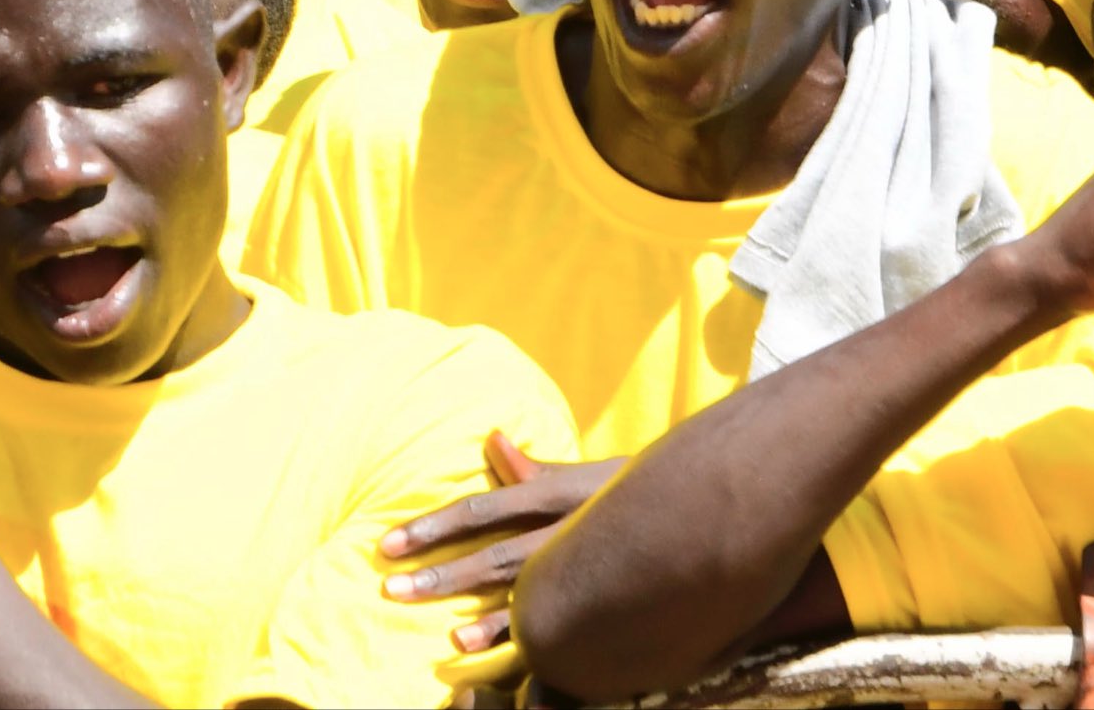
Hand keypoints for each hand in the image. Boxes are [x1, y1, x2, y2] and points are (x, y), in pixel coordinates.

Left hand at [378, 433, 622, 661]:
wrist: (704, 512)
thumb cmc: (632, 494)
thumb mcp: (583, 476)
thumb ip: (534, 468)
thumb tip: (492, 439)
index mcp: (550, 497)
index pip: (478, 510)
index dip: (432, 526)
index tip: (389, 543)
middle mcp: (561, 532)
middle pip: (490, 555)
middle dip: (440, 573)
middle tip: (391, 588)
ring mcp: (584, 569)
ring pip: (524, 595)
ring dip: (484, 619)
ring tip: (448, 637)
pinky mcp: (604, 600)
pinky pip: (564, 624)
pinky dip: (531, 641)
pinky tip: (503, 655)